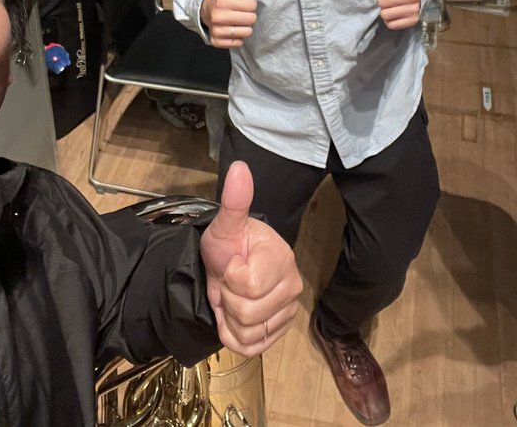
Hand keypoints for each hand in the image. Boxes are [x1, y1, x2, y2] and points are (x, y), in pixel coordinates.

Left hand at [200, 161, 302, 355]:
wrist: (225, 267)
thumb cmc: (227, 245)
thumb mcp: (224, 225)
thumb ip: (233, 201)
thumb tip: (239, 168)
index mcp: (281, 259)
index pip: (247, 285)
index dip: (229, 277)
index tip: (231, 264)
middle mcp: (292, 286)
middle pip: (248, 313)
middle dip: (228, 299)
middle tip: (229, 283)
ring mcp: (288, 311)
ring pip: (250, 333)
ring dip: (229, 320)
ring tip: (232, 298)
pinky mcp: (279, 332)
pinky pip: (251, 348)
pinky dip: (234, 336)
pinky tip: (234, 318)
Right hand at [203, 0, 257, 47]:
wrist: (206, 12)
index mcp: (222, 1)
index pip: (252, 5)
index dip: (249, 3)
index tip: (241, 1)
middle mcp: (218, 17)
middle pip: (251, 19)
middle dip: (248, 15)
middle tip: (239, 12)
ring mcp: (217, 30)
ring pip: (246, 32)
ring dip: (244, 27)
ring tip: (236, 21)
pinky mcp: (217, 42)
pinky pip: (238, 43)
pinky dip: (237, 38)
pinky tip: (232, 30)